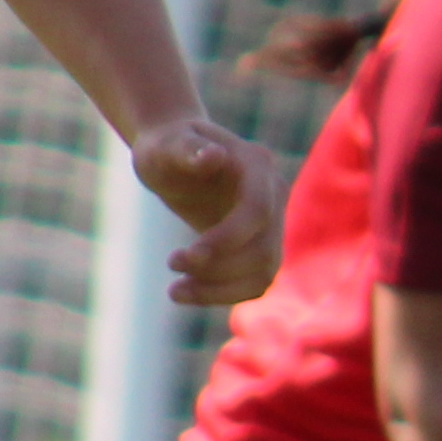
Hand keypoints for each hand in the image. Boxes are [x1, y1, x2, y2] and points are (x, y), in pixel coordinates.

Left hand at [133, 115, 286, 307]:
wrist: (177, 156)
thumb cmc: (166, 147)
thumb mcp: (166, 145)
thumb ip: (187, 149)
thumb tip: (215, 156)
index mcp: (258, 165)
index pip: (257, 211)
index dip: (226, 240)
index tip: (181, 258)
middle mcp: (275, 194)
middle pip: (263, 250)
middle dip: (217, 268)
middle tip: (171, 264)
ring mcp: (274, 222)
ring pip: (264, 272)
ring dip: (221, 290)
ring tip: (175, 291)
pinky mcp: (263, 245)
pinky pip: (256, 282)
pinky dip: (224, 294)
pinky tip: (189, 291)